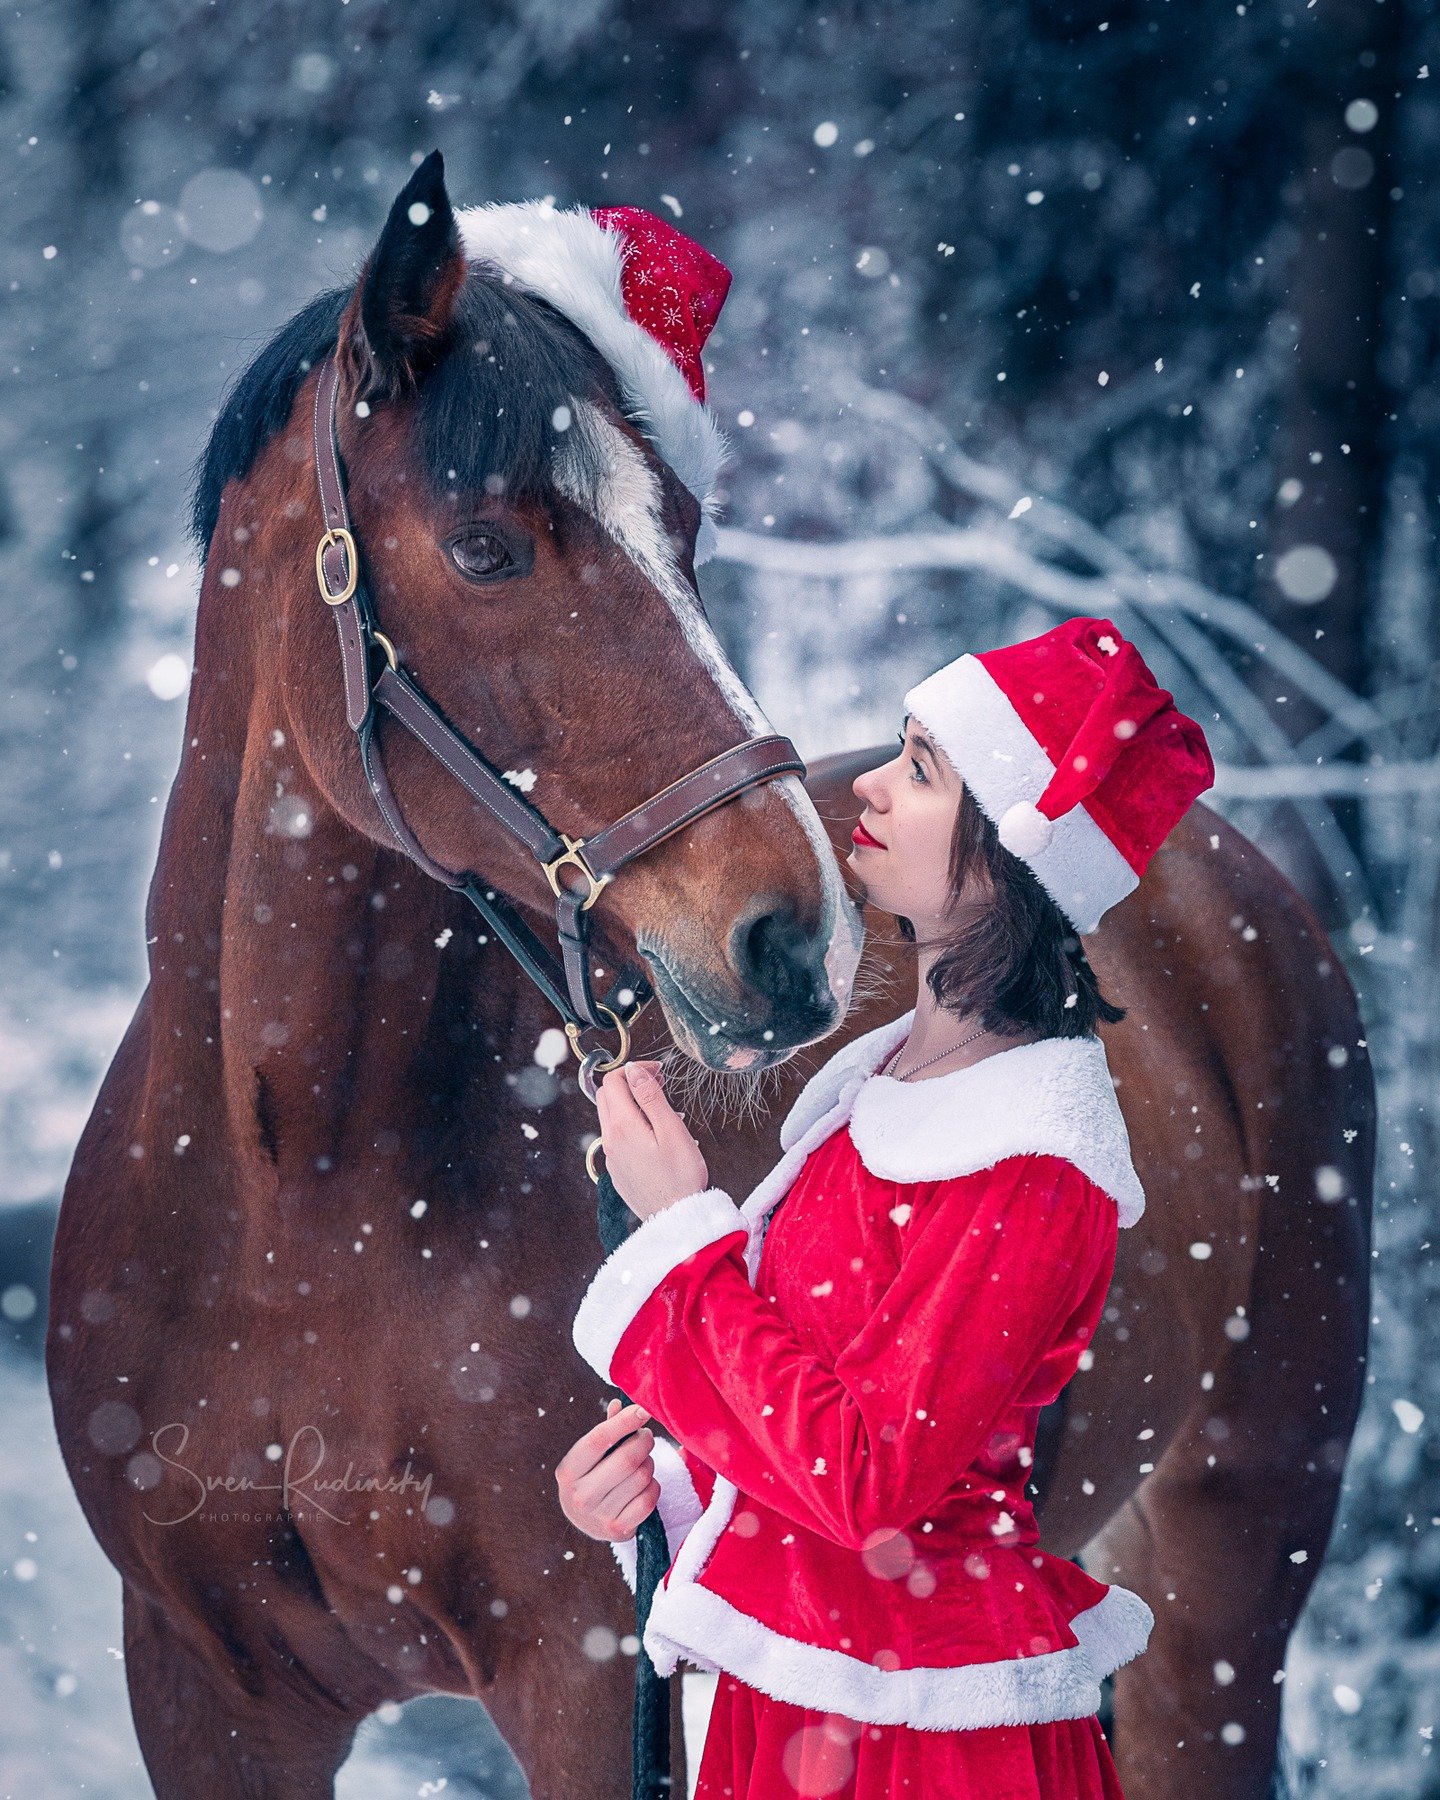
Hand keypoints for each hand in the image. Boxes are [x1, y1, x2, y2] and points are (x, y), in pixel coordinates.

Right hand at [554, 1398, 658, 1542]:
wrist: (586, 1522)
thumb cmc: (590, 1477)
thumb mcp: (590, 1455)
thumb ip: (606, 1430)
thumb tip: (619, 1404)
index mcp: (569, 1471)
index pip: (599, 1439)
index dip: (624, 1422)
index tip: (643, 1410)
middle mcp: (581, 1495)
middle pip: (627, 1459)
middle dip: (643, 1441)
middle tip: (646, 1436)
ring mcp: (600, 1515)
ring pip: (641, 1477)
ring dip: (649, 1463)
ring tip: (642, 1462)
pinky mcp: (619, 1530)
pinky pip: (649, 1499)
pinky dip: (653, 1486)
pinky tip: (645, 1484)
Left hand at [596, 1061, 708, 1222]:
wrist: (676, 1220)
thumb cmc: (681, 1177)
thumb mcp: (671, 1130)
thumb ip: (651, 1097)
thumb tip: (634, 1071)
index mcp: (622, 1126)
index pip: (614, 1081)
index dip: (635, 1069)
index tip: (658, 1072)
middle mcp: (610, 1140)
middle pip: (607, 1096)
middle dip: (630, 1082)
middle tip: (659, 1084)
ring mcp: (611, 1156)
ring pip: (610, 1116)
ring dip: (631, 1103)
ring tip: (662, 1109)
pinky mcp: (617, 1170)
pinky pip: (617, 1137)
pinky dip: (631, 1124)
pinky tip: (655, 1135)